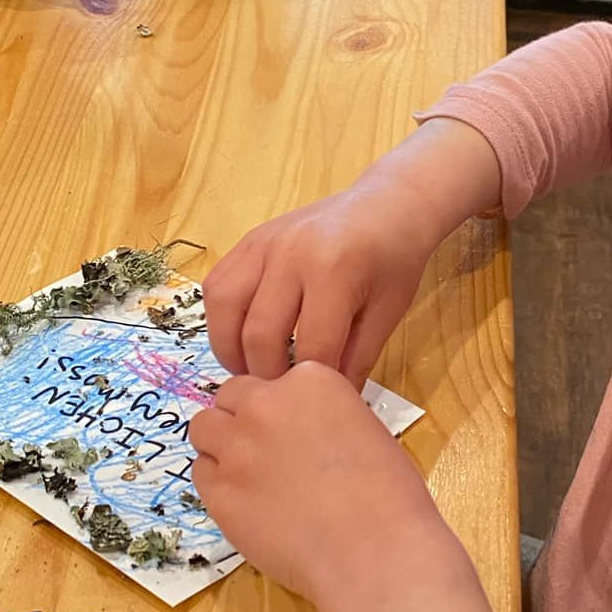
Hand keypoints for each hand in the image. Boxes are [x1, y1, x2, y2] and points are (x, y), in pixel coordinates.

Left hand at [189, 365, 503, 611]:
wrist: (371, 549)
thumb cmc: (388, 494)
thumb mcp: (364, 431)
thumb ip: (323, 419)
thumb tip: (304, 434)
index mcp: (309, 382)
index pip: (273, 380)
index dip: (279, 406)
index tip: (292, 430)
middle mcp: (264, 404)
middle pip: (230, 397)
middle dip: (243, 417)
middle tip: (264, 450)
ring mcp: (236, 448)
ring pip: (203, 428)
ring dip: (221, 444)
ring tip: (246, 473)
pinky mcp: (219, 491)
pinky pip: (200, 473)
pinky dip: (217, 482)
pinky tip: (245, 502)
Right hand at [202, 120, 503, 385]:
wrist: (386, 206)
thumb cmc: (393, 261)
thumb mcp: (387, 314)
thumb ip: (356, 360)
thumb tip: (326, 405)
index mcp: (334, 272)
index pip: (312, 348)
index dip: (311, 385)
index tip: (314, 404)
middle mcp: (290, 254)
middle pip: (261, 334)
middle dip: (268, 375)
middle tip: (280, 395)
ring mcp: (263, 244)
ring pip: (225, 309)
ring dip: (232, 350)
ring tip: (251, 371)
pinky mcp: (249, 241)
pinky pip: (218, 286)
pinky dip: (222, 320)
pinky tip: (241, 337)